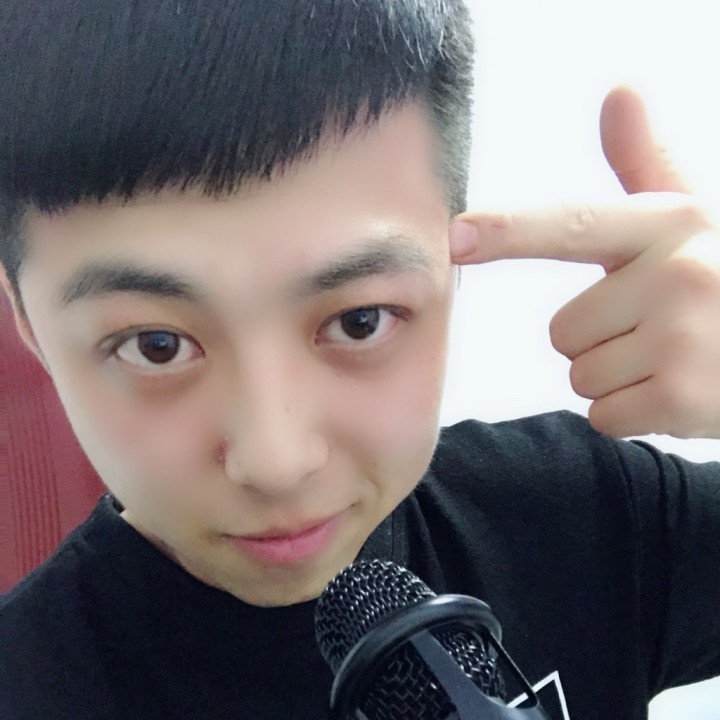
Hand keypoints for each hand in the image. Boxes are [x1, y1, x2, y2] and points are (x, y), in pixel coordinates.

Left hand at [449, 86, 719, 439]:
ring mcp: (683, 339)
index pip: (574, 225)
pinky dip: (631, 414)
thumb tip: (620, 89)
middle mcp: (679, 275)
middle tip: (661, 333)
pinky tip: (678, 394)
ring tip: (675, 360)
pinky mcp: (684, 399)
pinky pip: (602, 415)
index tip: (456, 236)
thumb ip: (647, 165)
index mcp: (672, 224)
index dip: (510, 231)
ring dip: (618, 378)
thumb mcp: (692, 223)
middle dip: (601, 341)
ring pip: (580, 374)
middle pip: (563, 330)